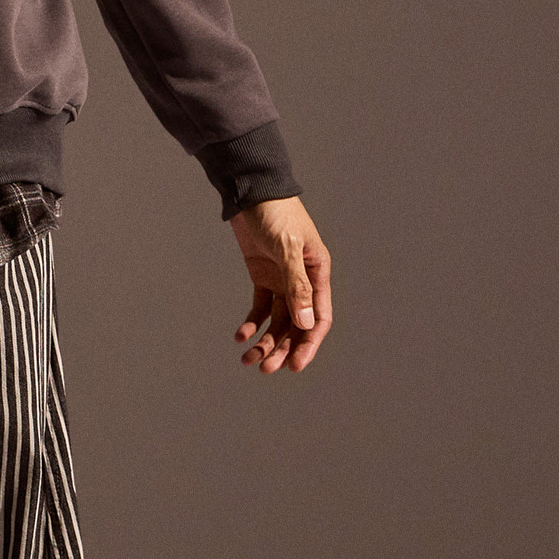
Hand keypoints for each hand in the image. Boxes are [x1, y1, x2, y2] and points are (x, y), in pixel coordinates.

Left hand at [231, 195, 331, 373]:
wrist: (250, 190)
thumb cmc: (275, 213)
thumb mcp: (287, 248)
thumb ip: (297, 286)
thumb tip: (306, 324)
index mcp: (318, 273)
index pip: (318, 318)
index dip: (309, 344)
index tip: (295, 366)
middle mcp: (303, 280)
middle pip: (297, 325)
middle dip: (283, 349)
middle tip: (265, 368)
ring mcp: (282, 279)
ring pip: (277, 320)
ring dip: (265, 341)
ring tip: (247, 359)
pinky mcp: (262, 275)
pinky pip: (259, 307)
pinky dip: (251, 324)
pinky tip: (239, 336)